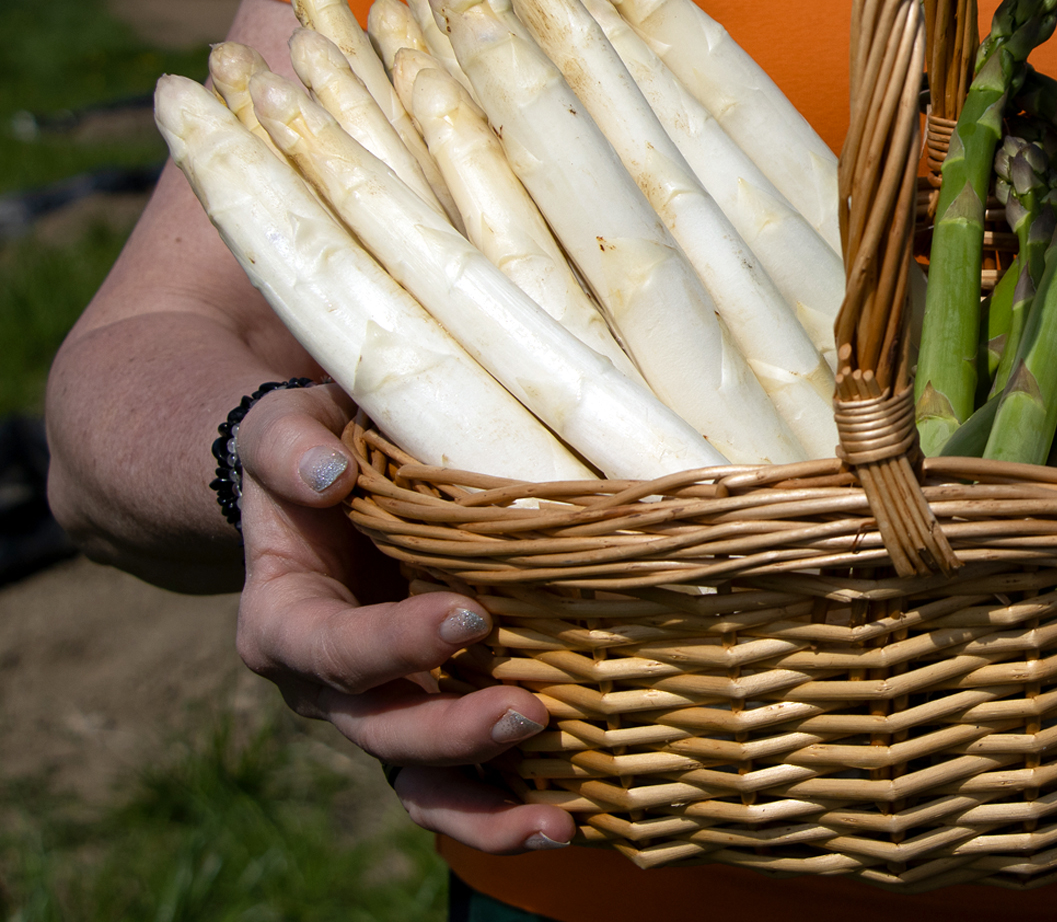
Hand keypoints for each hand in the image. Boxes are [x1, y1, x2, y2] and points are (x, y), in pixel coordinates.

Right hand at [231, 386, 575, 853]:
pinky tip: (576, 819)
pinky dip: (510, 811)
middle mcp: (327, 685)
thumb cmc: (315, 453)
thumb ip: (288, 447)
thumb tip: (329, 475)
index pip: (332, 646)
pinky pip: (465, 784)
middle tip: (531, 712)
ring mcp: (383, 712)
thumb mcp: (284, 431)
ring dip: (486, 811)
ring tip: (560, 821)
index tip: (470, 615)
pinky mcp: (434, 721)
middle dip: (455, 731)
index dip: (395, 642)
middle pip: (383, 730)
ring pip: (422, 785)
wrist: (327, 489)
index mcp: (284, 619)